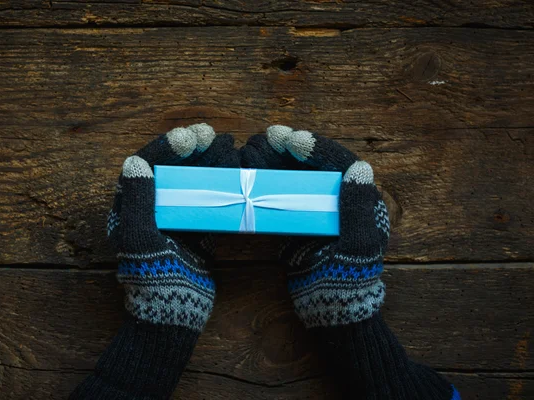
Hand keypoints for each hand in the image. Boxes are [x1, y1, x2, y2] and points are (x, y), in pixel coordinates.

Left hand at [108, 124, 238, 330]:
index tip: (188, 137)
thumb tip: (135, 161)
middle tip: (210, 134)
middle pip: (170, 170)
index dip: (165, 147)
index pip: (145, 167)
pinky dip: (218, 186)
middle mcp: (151, 210)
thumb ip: (138, 200)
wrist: (172, 312)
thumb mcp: (140, 237)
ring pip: (190, 182)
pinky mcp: (194, 232)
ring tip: (225, 145)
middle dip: (190, 150)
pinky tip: (233, 173)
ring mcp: (174, 220)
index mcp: (129, 208)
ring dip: (206, 163)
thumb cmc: (149, 277)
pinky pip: (205, 201)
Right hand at [241, 126, 389, 326]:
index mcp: (359, 200)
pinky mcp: (298, 221)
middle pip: (314, 164)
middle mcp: (338, 200)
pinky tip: (252, 172)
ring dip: (276, 159)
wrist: (331, 308)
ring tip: (253, 149)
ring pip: (296, 175)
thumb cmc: (350, 278)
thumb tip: (360, 167)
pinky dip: (268, 181)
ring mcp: (316, 210)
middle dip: (290, 148)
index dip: (317, 147)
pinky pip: (283, 194)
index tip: (293, 139)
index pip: (339, 162)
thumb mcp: (358, 244)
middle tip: (266, 136)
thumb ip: (357, 207)